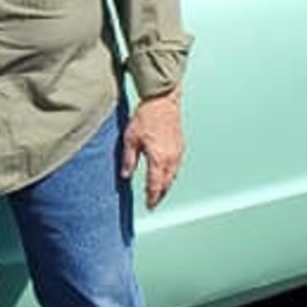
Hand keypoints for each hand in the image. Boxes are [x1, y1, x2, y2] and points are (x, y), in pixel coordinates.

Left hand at [119, 90, 184, 209]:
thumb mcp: (131, 139)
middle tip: (153, 201)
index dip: (152, 197)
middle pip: (167, 184)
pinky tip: (166, 173)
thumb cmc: (146, 117)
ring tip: (159, 191)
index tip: (149, 206)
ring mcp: (178, 152)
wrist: (163, 101)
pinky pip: (177, 166)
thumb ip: (129, 160)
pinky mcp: (181, 146)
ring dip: (166, 185)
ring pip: (173, 176)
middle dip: (160, 194)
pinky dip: (171, 174)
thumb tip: (125, 175)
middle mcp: (171, 158)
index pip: (155, 185)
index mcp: (158, 159)